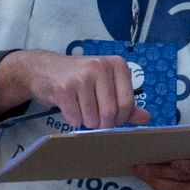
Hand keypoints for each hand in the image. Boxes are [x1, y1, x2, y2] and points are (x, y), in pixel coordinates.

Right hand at [0, 49, 150, 128]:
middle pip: (111, 113)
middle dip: (103, 124)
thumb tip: (146, 118)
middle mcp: (100, 67)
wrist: (43, 69)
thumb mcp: (106, 83)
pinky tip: (69, 108)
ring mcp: (81, 77)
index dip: (121, 119)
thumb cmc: (80, 77)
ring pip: (93, 118)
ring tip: (81, 110)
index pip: (128, 103)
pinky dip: (74, 120)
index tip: (113, 120)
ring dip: (87, 123)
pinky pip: (75, 118)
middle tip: (96, 120)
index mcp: (117, 64)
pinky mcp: (64, 89)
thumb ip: (126, 100)